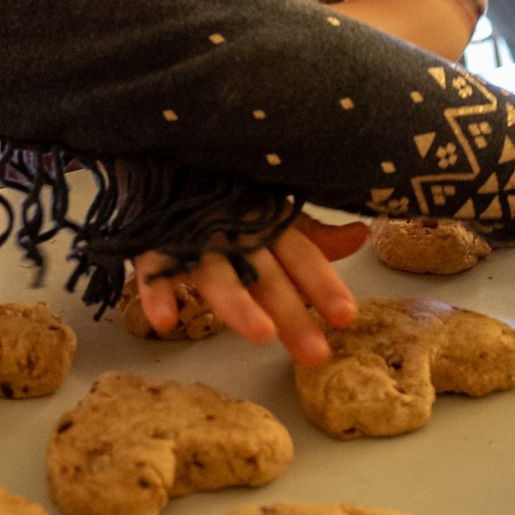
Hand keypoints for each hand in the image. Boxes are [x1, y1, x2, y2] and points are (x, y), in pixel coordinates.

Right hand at [135, 215, 367, 365]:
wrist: (162, 160)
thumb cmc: (228, 197)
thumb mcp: (273, 213)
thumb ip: (312, 235)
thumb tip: (361, 235)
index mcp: (268, 223)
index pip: (302, 255)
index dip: (323, 285)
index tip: (346, 318)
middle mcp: (236, 232)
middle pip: (266, 276)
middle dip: (291, 313)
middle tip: (315, 353)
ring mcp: (195, 238)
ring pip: (218, 273)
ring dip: (237, 303)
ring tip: (260, 334)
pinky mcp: (154, 243)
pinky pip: (154, 268)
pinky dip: (156, 293)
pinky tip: (164, 321)